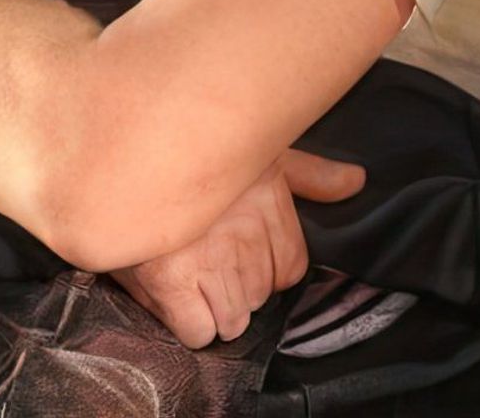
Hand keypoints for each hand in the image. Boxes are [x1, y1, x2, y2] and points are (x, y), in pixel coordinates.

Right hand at [110, 149, 364, 348]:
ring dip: (213, 302)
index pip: (290, 268)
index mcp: (269, 197)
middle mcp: (245, 230)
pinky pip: (199, 331)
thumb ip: (309, 172)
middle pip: (259, 294)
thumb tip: (357, 180)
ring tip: (187, 267)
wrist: (123, 147)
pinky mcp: (169, 280)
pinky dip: (189, 321)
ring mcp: (208, 257)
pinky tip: (174, 289)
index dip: (262, 264)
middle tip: (203, 251)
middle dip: (235, 281)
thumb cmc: (191, 149)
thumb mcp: (258, 150)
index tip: (233, 243)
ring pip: (233, 317)